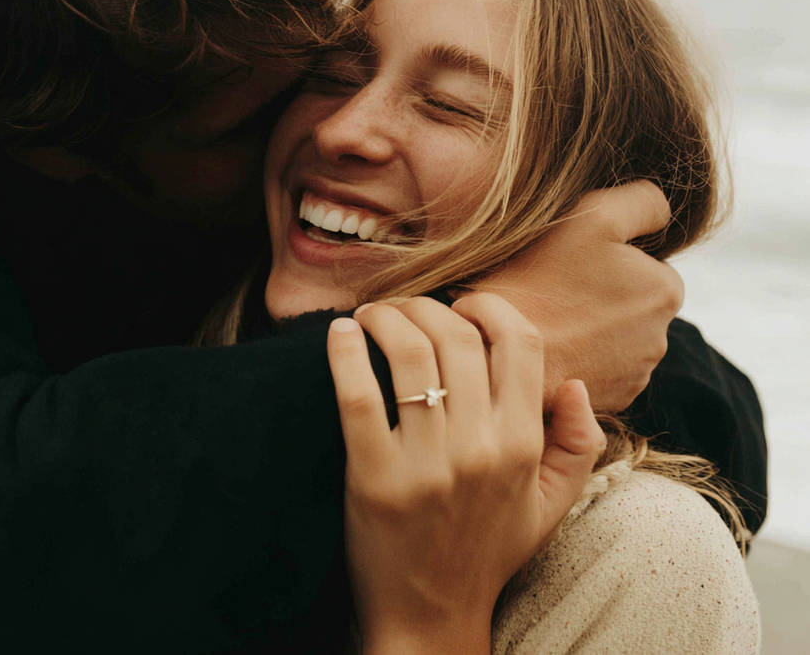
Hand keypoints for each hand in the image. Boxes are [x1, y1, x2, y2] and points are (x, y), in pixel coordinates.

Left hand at [327, 294, 604, 654]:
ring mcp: (426, 462)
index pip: (519, 342)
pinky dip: (345, 352)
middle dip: (426, 305)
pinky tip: (339, 334)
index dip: (490, 306)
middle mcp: (479, 447)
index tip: (464, 302)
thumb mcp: (552, 504)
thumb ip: (579, 442)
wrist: (430, 615)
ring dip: (386, 317)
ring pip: (410, 353)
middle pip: (456, 336)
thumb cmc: (489, 549)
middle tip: (403, 306)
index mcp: (522, 444)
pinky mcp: (374, 477)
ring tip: (371, 315)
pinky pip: (358, 395)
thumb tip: (575, 382)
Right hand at [474, 181, 683, 410]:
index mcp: (665, 290)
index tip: (575, 262)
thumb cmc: (540, 277)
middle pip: (634, 303)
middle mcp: (660, 338)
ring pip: (617, 338)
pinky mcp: (608, 401)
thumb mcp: (594, 215)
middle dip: (605, 295)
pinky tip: (552, 344)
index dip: (612, 259)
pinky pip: (600, 369)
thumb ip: (643, 202)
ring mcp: (633, 375)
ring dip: (593, 328)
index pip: (650, 265)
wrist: (495, 348)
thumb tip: (666, 212)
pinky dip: (582, 357)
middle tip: (557, 287)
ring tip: (550, 317)